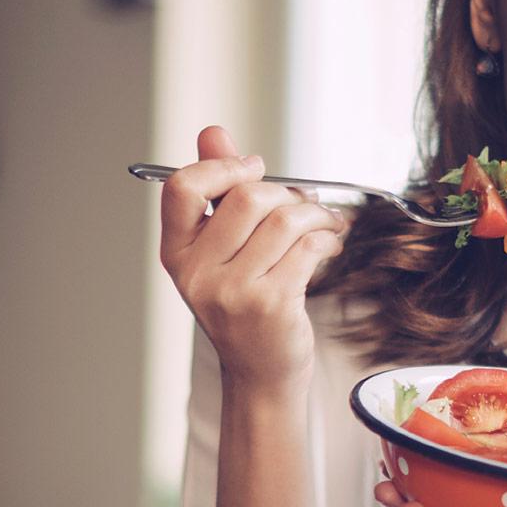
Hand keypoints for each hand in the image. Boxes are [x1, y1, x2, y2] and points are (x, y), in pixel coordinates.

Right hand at [158, 124, 348, 397]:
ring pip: (284, 219)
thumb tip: (212, 132)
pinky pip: (308, 246)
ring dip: (316, 214)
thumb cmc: (245, 308)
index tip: (254, 169)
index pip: (182, 188)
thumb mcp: (222, 251)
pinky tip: (329, 245)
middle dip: (286, 193)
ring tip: (326, 223)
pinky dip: (328, 238)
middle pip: (246, 197)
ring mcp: (232, 291)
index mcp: (177, 253)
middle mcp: (197, 273)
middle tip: (305, 204)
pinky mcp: (271, 304)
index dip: (222, 167)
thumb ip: (217, 192)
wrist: (262, 374)